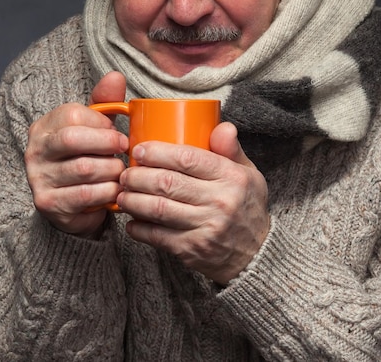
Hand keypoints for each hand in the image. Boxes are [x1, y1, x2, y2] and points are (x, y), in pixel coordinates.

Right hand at [25, 72, 128, 237]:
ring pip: (84, 168)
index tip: (118, 133)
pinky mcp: (49, 203)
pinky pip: (87, 194)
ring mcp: (38, 178)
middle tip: (125, 149)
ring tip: (121, 171)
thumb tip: (116, 76)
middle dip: (108, 144)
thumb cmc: (88, 157)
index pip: (74, 114)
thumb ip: (106, 102)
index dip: (102, 123)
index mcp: (45, 126)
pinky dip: (109, 191)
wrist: (73, 203)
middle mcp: (35, 150)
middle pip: (73, 139)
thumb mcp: (95, 127)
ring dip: (112, 169)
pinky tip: (116, 189)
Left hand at [117, 122, 269, 284]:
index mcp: (232, 177)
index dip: (158, 152)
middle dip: (138, 175)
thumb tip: (222, 126)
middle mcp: (219, 202)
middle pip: (167, 183)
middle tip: (125, 172)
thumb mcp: (249, 173)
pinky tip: (132, 220)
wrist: (257, 255)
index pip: (188, 159)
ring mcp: (205, 228)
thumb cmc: (247, 206)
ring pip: (158, 209)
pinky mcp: (192, 250)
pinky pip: (157, 236)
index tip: (140, 149)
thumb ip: (231, 149)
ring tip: (123, 193)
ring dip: (133, 200)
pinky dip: (139, 228)